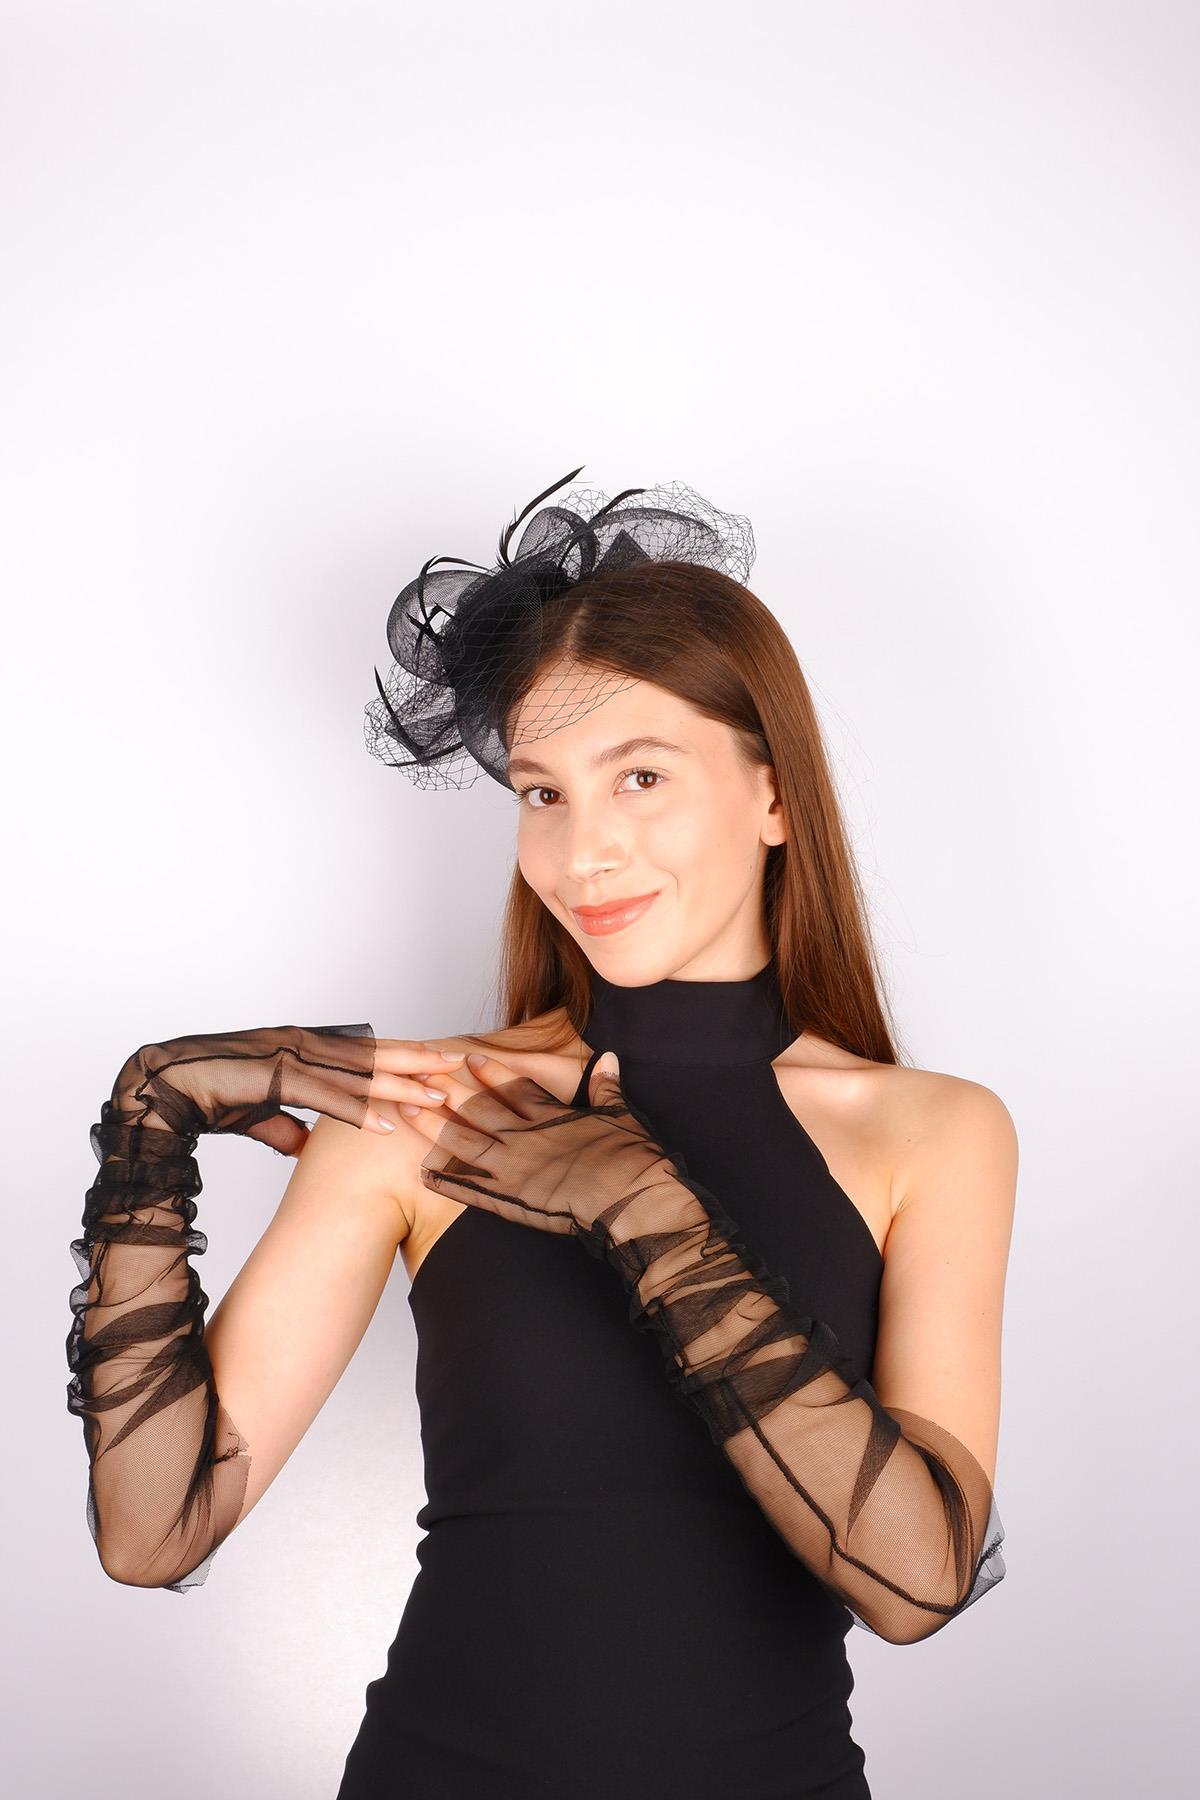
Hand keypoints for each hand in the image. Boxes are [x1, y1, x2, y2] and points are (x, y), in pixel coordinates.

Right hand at [109, 1025, 466, 1157]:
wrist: (164, 1088)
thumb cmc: (212, 1096)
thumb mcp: (262, 1114)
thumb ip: (290, 1128)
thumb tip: (310, 1149)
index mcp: (303, 1046)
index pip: (365, 1049)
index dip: (404, 1054)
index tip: (439, 1059)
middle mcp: (303, 1044)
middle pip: (374, 1053)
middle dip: (419, 1059)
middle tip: (461, 1063)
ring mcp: (290, 1058)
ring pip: (358, 1073)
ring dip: (402, 1086)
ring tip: (439, 1096)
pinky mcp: (275, 1079)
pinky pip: (326, 1099)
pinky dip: (359, 1113)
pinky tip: (388, 1126)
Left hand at [404, 1048, 688, 1248]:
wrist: (632, 1204)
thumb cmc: (632, 1162)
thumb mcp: (622, 1115)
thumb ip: (606, 1088)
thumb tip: (608, 1060)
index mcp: (551, 1117)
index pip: (513, 1087)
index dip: (489, 1072)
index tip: (466, 1058)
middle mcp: (525, 1138)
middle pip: (477, 1110)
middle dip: (447, 1091)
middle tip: (421, 1075)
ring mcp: (514, 1170)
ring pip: (463, 1143)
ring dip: (433, 1126)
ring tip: (408, 1110)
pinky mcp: (511, 1201)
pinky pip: (469, 1190)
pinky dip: (446, 1182)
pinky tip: (423, 1174)